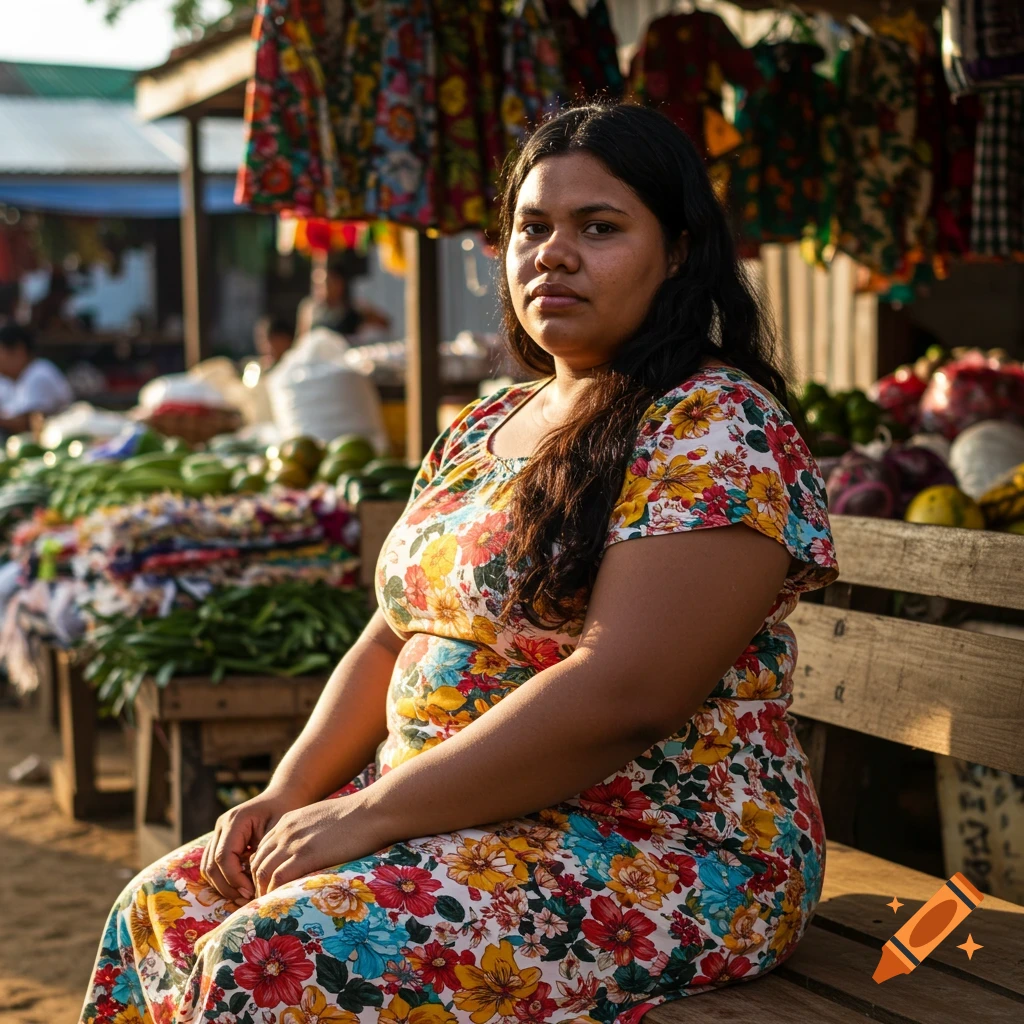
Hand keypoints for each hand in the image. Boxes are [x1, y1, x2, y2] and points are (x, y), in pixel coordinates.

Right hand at [200, 789, 305, 903]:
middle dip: (227, 886)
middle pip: (211, 865)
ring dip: (223, 885)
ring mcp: (218, 833)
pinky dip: (223, 878)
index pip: (224, 857)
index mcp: (235, 820)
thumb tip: (257, 882)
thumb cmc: (284, 811)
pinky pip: (212, 864)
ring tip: (243, 896)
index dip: (234, 878)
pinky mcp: (220, 840)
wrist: (283, 796)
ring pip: (208, 867)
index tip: (251, 892)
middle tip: (246, 899)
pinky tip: (240, 886)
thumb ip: (265, 853)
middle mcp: (221, 825)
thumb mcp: (279, 829)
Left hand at [249, 795, 384, 896]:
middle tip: (266, 904)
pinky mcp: (305, 855)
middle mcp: (285, 830)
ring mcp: (293, 842)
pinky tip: (282, 905)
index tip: (268, 888)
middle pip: (257, 863)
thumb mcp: (323, 819)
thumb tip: (313, 852)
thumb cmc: (357, 816)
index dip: (262, 872)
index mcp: (289, 821)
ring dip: (263, 893)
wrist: (372, 810)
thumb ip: (310, 834)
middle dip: (257, 885)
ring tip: (272, 910)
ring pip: (263, 873)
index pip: (262, 850)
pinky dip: (274, 894)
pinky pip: (278, 879)